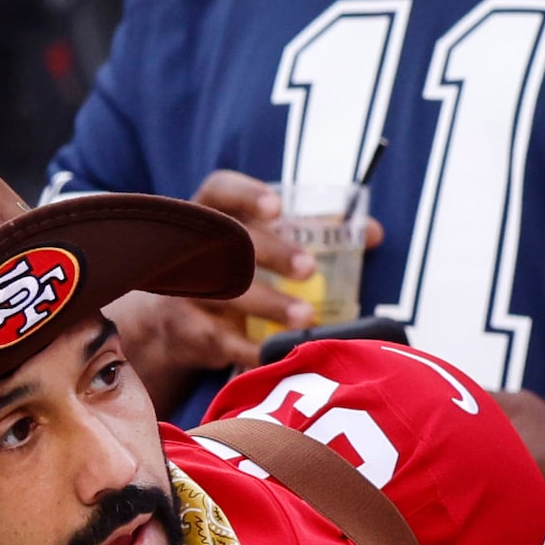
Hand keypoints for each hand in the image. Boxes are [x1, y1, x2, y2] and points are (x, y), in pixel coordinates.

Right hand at [108, 171, 381, 404]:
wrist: (172, 320)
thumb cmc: (230, 269)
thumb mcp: (259, 244)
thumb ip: (311, 233)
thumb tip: (373, 232)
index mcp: (209, 214)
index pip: (219, 191)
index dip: (245, 196)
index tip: (277, 208)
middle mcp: (189, 247)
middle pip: (226, 242)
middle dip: (269, 254)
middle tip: (309, 269)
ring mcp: (183, 290)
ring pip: (224, 294)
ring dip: (268, 305)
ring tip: (306, 317)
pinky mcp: (188, 331)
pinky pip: (221, 341)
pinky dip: (253, 348)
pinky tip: (280, 352)